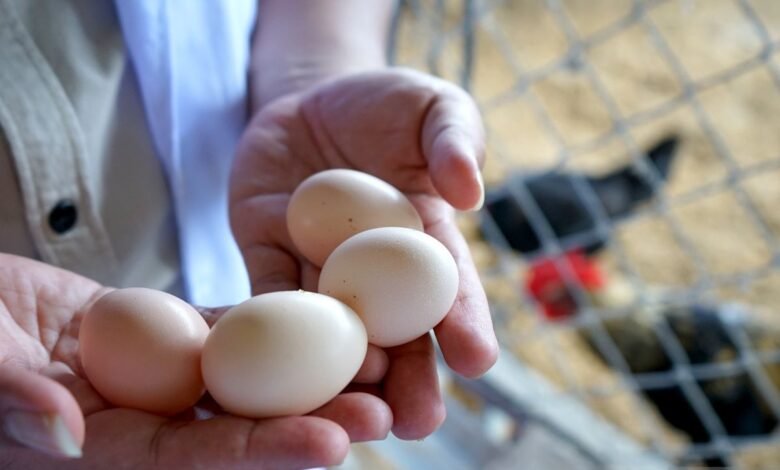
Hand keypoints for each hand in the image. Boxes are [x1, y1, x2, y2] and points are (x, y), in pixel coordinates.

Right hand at [0, 254, 389, 468]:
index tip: (330, 445)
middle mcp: (145, 422)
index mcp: (104, 450)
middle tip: (383, 409)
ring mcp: (160, 377)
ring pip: (246, 377)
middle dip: (312, 420)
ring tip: (375, 357)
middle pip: (241, 426)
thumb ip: (13, 401)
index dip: (264, 453)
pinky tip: (324, 309)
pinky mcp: (166, 334)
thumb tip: (69, 433)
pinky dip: (273, 321)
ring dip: (309, 370)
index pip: (196, 460)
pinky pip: (227, 328)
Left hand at [230, 68, 499, 438]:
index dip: (465, 324)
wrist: (311, 102)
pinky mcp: (267, 259)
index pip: (449, 289)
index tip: (478, 360)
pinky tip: (272, 367)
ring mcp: (319, 272)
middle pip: (397, 336)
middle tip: (417, 423)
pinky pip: (265, 297)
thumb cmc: (386, 106)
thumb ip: (455, 138)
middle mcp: (376, 273)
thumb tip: (469, 190)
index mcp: (425, 243)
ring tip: (351, 410)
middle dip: (409, 381)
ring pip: (331, 334)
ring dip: (340, 375)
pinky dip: (269, 328)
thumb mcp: (432, 105)